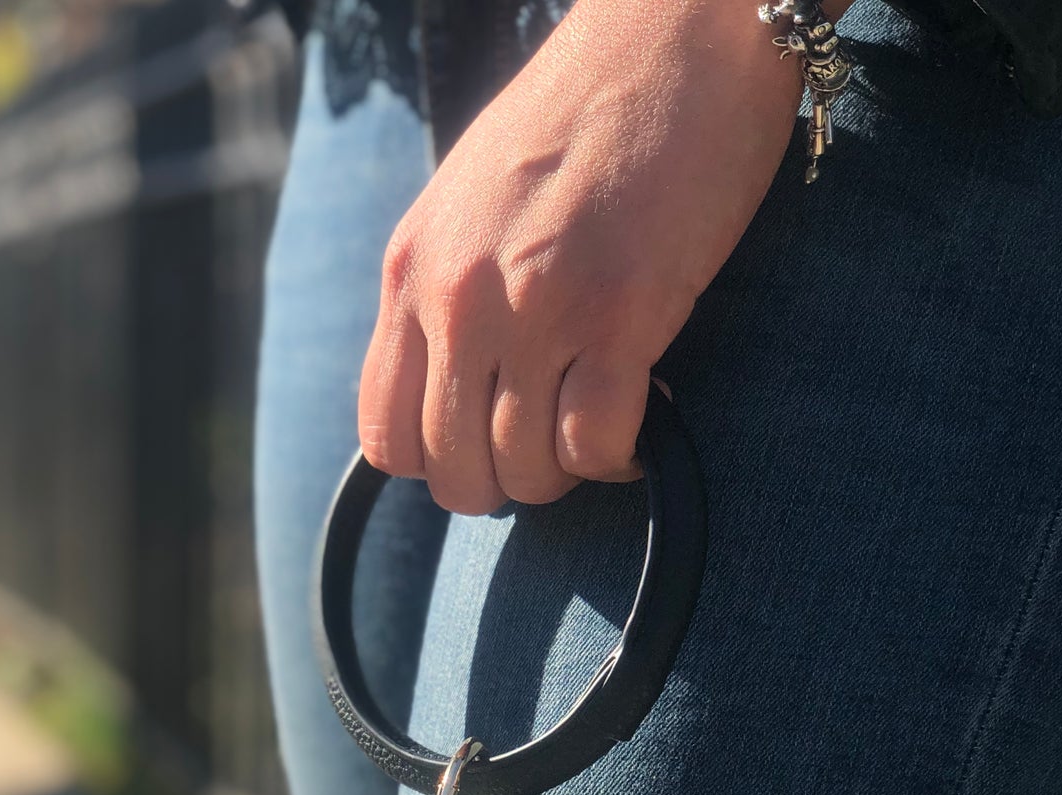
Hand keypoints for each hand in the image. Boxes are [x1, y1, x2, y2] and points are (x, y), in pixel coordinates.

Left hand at [358, 0, 807, 513]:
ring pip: (526, 470)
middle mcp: (459, 298)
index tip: (486, 441)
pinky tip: (640, 425)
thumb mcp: (466, 203)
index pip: (386, 436)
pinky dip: (618, 459)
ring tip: (598, 429)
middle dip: (505, 482)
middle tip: (551, 448)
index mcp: (411, 272)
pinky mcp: (619, 316)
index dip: (438, 463)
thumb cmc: (580, 116)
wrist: (674, 32)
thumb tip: (450, 389)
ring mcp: (537, 309)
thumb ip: (443, 292)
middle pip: (453, 471)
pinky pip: (593, 447)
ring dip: (566, 473)